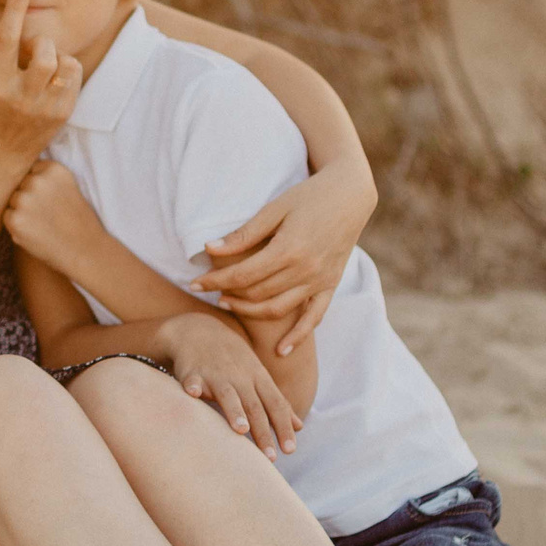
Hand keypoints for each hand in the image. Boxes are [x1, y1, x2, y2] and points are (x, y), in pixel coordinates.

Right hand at [0, 0, 79, 170]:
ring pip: (65, 65)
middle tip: (31, 49)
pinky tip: (52, 77)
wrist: (1, 153)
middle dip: (40, 42)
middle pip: (44, 54)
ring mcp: (46, 108)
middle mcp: (22, 98)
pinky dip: (67, 69)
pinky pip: (75, 77)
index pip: (7, 40)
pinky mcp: (63, 114)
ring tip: (43, 64)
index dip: (15, 10)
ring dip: (56, 56)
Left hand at [2, 161, 105, 273]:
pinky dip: (17, 226)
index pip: (31, 171)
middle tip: (49, 215)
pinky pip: (7, 217)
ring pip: (12, 200)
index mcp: (53, 168)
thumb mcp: (68, 186)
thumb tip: (13, 172)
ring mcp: (25, 200)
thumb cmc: (76, 220)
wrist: (86, 250)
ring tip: (44, 224)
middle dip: (29, 198)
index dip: (39, 188)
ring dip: (22, 211)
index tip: (52, 200)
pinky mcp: (16, 220)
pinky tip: (36, 232)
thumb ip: (45, 176)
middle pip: (20, 184)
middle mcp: (38, 180)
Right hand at [158, 311, 297, 457]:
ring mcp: (216, 373)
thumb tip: (299, 427)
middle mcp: (240, 377)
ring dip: (234, 411)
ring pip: (227, 394)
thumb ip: (277, 403)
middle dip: (263, 431)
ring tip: (241, 430)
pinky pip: (193, 380)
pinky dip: (193, 386)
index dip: (283, 426)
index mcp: (258, 379)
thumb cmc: (233, 360)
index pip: (275, 405)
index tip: (289, 450)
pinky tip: (192, 395)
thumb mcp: (258, 376)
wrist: (199, 330)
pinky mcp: (192, 371)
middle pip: (254, 406)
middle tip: (270, 457)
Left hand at [192, 164, 370, 355]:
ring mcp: (320, 281)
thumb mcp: (274, 209)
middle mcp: (305, 270)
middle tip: (206, 290)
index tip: (194, 283)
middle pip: (256, 293)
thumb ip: (244, 234)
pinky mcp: (331, 285)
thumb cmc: (308, 196)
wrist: (350, 195)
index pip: (242, 275)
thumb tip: (209, 248)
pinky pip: (314, 317)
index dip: (215, 281)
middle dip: (227, 293)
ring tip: (227, 304)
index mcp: (288, 249)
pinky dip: (298, 336)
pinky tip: (281, 350)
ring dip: (249, 311)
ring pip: (277, 308)